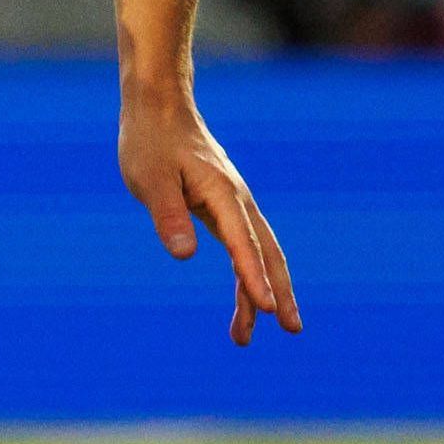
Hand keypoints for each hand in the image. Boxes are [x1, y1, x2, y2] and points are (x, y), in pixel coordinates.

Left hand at [121, 88, 299, 345]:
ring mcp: (232, 205)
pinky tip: (242, 298)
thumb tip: (185, 255)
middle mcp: (236, 201)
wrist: (159, 107)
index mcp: (223, 194)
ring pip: (257, 253)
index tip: (267, 309)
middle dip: (279, 292)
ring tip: (246, 336)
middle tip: (292, 330)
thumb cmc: (150, 141)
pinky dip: (245, 274)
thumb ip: (168, 215)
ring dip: (259, 291)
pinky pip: (242, 247)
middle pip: (266, 253)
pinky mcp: (221, 207)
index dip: (254, 277)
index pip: (243, 244)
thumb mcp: (150, 178)